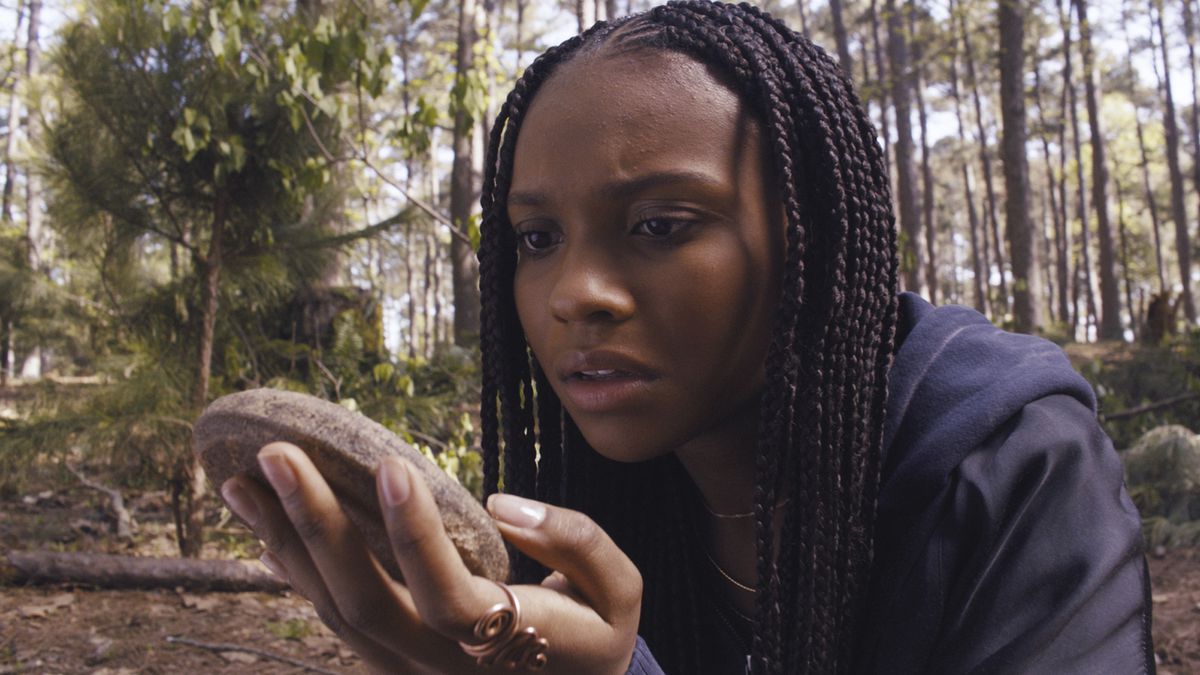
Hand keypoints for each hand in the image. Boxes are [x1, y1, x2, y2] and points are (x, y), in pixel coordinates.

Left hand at [219, 441, 642, 673]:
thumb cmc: (595, 634)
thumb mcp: (618, 590)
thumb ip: (574, 542)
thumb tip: (499, 503)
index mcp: (508, 646)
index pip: (448, 596)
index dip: (414, 536)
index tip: (388, 465)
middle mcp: (443, 666)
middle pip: (366, 604)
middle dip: (315, 527)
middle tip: (274, 456)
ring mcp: (407, 669)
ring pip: (334, 613)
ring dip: (285, 544)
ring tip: (241, 482)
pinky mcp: (388, 661)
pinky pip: (332, 618)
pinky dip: (293, 571)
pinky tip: (262, 529)